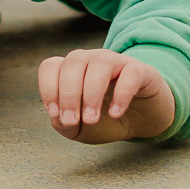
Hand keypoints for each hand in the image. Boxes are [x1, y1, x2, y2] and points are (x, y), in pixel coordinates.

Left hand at [37, 49, 174, 144]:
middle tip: (72, 121)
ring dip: (91, 92)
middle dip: (68, 94)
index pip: (51, 66)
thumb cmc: (105, 121)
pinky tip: (114, 113)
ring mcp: (117, 62)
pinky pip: (130, 73)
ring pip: (100, 63)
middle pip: (73, 62)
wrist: (141, 123)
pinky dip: (121, 93)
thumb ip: (64, 124)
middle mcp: (92, 60)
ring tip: (92, 119)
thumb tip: (59, 117)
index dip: (48, 88)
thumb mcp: (79, 128)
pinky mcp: (141, 71)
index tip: (55, 114)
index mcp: (72, 70)